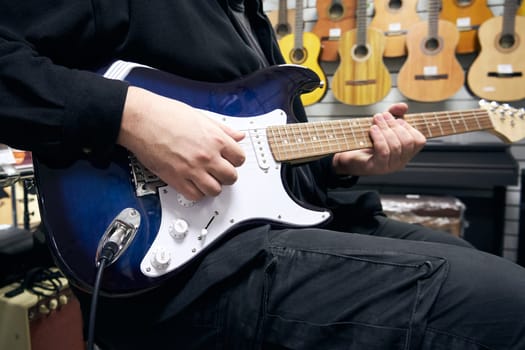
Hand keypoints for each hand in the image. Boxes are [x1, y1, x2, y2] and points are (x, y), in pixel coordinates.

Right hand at [117, 86, 245, 200]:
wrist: (141, 119)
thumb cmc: (165, 114)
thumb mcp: (201, 116)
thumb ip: (222, 129)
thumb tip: (238, 136)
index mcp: (215, 139)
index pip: (240, 158)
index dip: (235, 160)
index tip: (230, 160)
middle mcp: (207, 156)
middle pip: (231, 177)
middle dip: (226, 175)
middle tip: (219, 171)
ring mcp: (192, 169)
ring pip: (215, 190)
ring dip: (212, 186)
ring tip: (206, 179)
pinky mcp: (176, 179)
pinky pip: (195, 196)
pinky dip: (196, 193)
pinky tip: (193, 184)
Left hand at [332, 103, 425, 175]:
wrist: (347, 156)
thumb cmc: (366, 141)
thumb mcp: (382, 125)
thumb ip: (394, 114)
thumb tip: (403, 106)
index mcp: (405, 153)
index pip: (418, 141)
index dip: (409, 127)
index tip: (397, 119)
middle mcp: (400, 162)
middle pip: (407, 142)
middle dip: (395, 125)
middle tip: (382, 116)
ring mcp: (389, 167)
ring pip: (395, 146)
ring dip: (385, 129)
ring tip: (376, 120)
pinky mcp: (376, 167)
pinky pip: (384, 151)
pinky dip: (379, 137)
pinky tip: (372, 130)